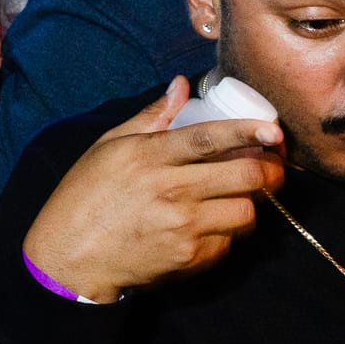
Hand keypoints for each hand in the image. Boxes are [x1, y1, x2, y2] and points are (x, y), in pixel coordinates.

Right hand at [21, 78, 283, 302]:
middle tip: (272, 167)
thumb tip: (182, 84)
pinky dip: (227, 233)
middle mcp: (171, 191)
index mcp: (149, 157)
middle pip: (245, 176)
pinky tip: (211, 225)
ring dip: (249, 203)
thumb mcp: (109, 146)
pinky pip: (229, 243)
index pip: (210, 138)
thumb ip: (152, 116)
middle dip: (270, 170)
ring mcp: (183, 228)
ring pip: (246, 212)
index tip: (274, 129)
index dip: (248, 131)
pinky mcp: (189, 259)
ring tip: (238, 197)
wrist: (71, 257)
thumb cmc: (86, 196)